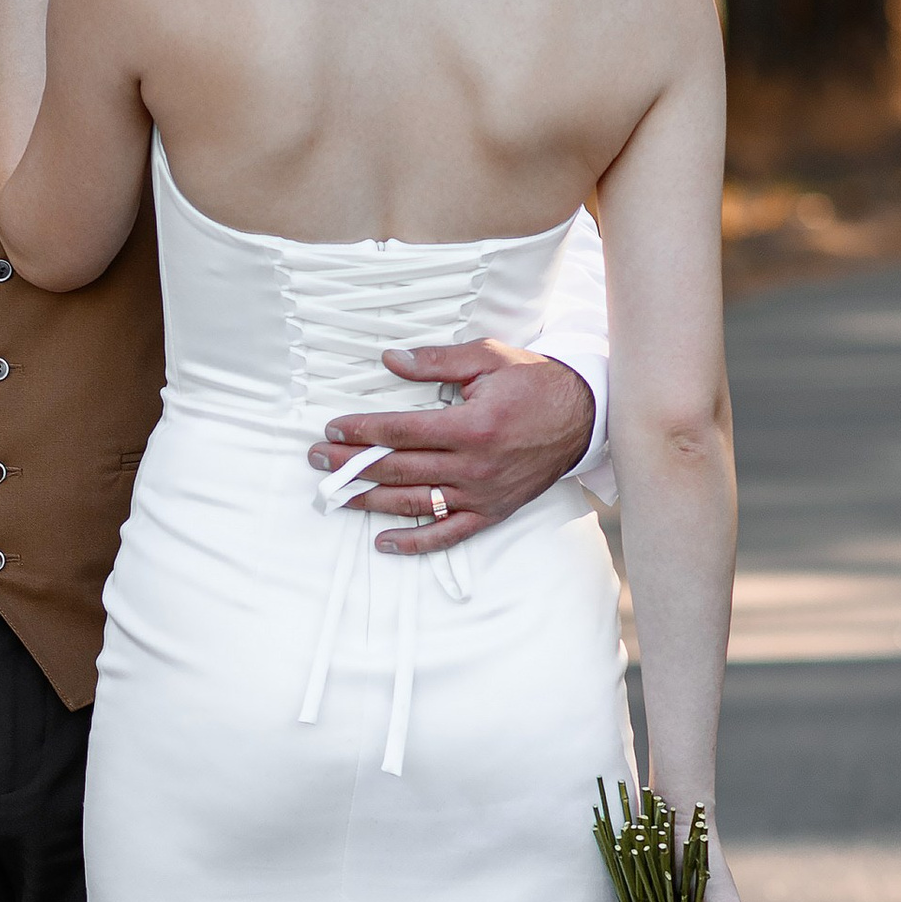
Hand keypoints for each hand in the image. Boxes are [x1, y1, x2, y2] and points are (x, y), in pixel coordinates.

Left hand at [309, 339, 596, 553]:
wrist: (582, 415)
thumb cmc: (532, 382)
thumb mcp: (487, 358)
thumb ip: (436, 362)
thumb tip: (390, 359)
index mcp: (471, 425)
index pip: (402, 430)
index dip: (363, 431)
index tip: (332, 430)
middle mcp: (474, 465)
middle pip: (400, 467)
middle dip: (353, 465)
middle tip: (318, 461)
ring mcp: (482, 493)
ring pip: (416, 502)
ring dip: (371, 501)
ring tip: (336, 496)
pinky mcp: (492, 511)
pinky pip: (449, 534)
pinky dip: (416, 542)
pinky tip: (383, 542)